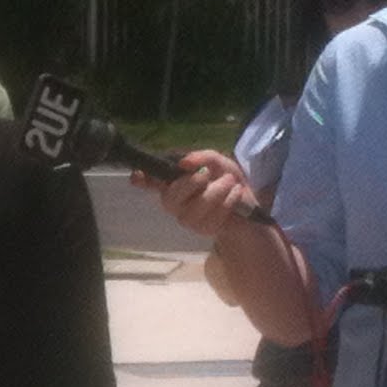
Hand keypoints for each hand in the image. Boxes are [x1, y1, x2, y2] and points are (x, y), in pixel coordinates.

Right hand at [131, 149, 254, 237]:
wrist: (250, 201)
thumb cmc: (226, 179)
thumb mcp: (217, 161)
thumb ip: (202, 157)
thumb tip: (185, 162)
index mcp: (172, 183)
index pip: (149, 182)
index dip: (142, 180)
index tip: (137, 177)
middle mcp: (173, 202)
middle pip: (172, 196)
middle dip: (192, 183)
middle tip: (207, 173)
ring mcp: (187, 219)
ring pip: (198, 205)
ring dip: (219, 189)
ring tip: (230, 182)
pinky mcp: (203, 229)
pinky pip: (214, 214)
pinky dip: (229, 200)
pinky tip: (234, 195)